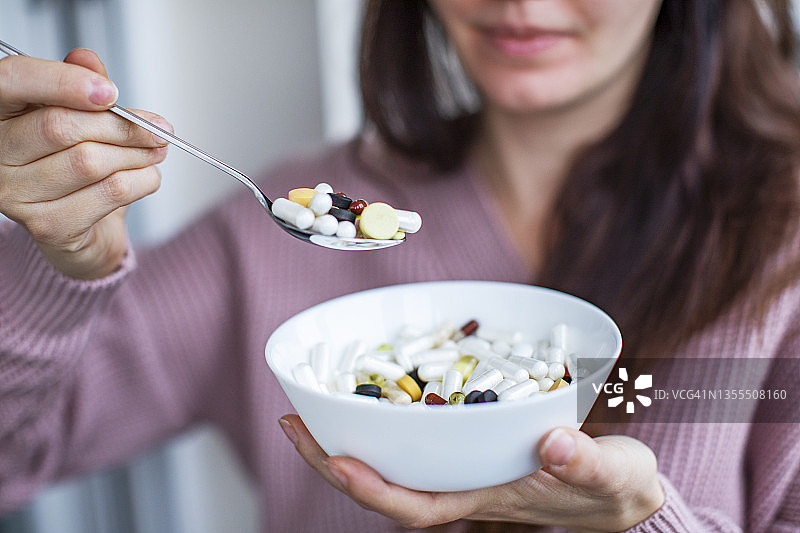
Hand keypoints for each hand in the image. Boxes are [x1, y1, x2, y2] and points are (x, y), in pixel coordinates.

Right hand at [0, 49, 170, 278]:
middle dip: (122, 125)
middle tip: (158, 128)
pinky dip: (141, 181)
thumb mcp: (80, 118)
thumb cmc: (76, 165)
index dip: (62, 81)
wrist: (83, 229)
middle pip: (62, 126)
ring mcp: (17, 194)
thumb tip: (87, 60)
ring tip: (156, 151)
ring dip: (137, 154)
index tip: (110, 91)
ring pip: (90, 161)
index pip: (14, 80)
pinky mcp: (49, 226)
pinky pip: (109, 193)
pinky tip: (147, 177)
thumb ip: (81, 87)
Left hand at [280, 414, 664, 531]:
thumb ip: (586, 462)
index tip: (334, 458)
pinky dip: (385, 417)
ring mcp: (463, 468)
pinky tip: (368, 392)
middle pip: (385, 484)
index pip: (416, 506)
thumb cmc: (616, 489)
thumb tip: (554, 441)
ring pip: (392, 461)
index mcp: (487, 501)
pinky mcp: (470, 446)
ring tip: (308, 405)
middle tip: (292, 420)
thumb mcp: (612, 476)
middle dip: (334, 458)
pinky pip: (415, 437)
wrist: (621, 494)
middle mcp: (464, 487)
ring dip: (348, 436)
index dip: (372, 488)